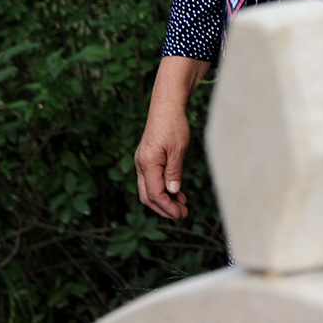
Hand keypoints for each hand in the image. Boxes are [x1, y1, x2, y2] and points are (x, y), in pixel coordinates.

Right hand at [135, 104, 191, 219]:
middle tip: (182, 215)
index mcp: (147, 163)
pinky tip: (176, 192)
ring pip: (148, 190)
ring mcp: (142, 162)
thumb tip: (172, 193)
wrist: (166, 107)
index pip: (155, 194)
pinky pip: (151, 180)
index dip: (167, 207)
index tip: (181, 215)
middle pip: (147, 196)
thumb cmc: (174, 125)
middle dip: (164, 208)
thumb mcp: (178, 149)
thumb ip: (174, 172)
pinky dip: (163, 189)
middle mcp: (141, 165)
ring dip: (164, 200)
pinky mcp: (147, 160)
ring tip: (182, 205)